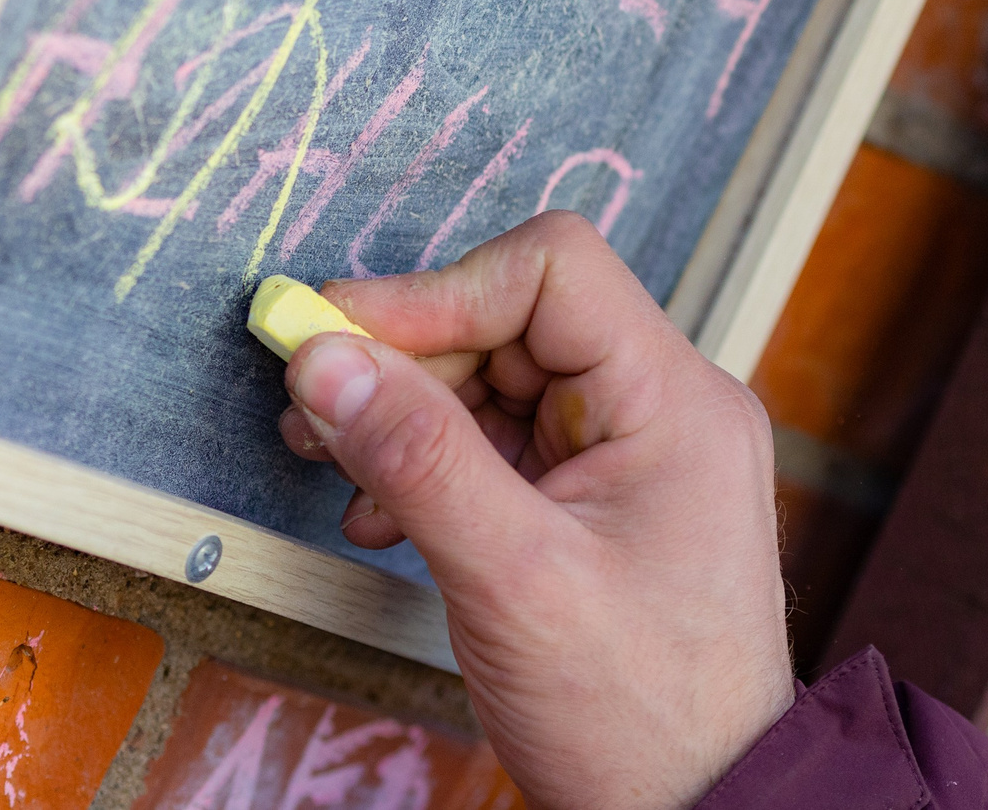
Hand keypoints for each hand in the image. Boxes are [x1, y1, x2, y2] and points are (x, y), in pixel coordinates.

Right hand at [275, 212, 794, 809]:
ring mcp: (633, 455)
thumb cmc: (640, 717)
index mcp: (676, 400)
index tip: (336, 341)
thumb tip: (323, 358)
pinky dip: (432, 465)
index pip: (551, 269)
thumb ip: (417, 457)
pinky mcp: (599, 502)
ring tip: (335, 467)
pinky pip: (502, 442)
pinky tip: (381, 516)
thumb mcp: (512, 581)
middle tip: (312, 411)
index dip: (434, 291)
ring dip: (406, 416)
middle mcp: (664, 408)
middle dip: (405, 360)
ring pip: (495, 380)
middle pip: (512, 320)